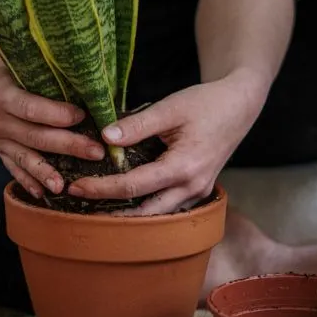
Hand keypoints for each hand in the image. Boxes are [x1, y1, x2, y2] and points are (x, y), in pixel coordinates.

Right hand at [0, 52, 105, 197]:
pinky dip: (26, 181)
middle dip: (68, 145)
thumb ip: (32, 69)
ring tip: (68, 185)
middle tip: (96, 151)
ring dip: (47, 172)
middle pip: (35, 136)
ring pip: (24, 158)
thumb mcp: (3, 61)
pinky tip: (43, 194)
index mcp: (0, 94)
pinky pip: (11, 167)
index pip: (31, 108)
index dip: (57, 114)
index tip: (83, 115)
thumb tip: (73, 73)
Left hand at [67, 69, 269, 214]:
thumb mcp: (170, 108)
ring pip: (158, 214)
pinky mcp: (198, 188)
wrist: (240, 105)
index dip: (102, 188)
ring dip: (128, 213)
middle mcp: (193, 187)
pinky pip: (168, 206)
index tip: (76, 187)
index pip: (134, 186)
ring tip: (96, 207)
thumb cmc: (206, 103)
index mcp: (184, 167)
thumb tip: (104, 138)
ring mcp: (198, 191)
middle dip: (111, 211)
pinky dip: (145, 205)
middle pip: (145, 211)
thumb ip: (137, 125)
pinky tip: (124, 199)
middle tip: (79, 204)